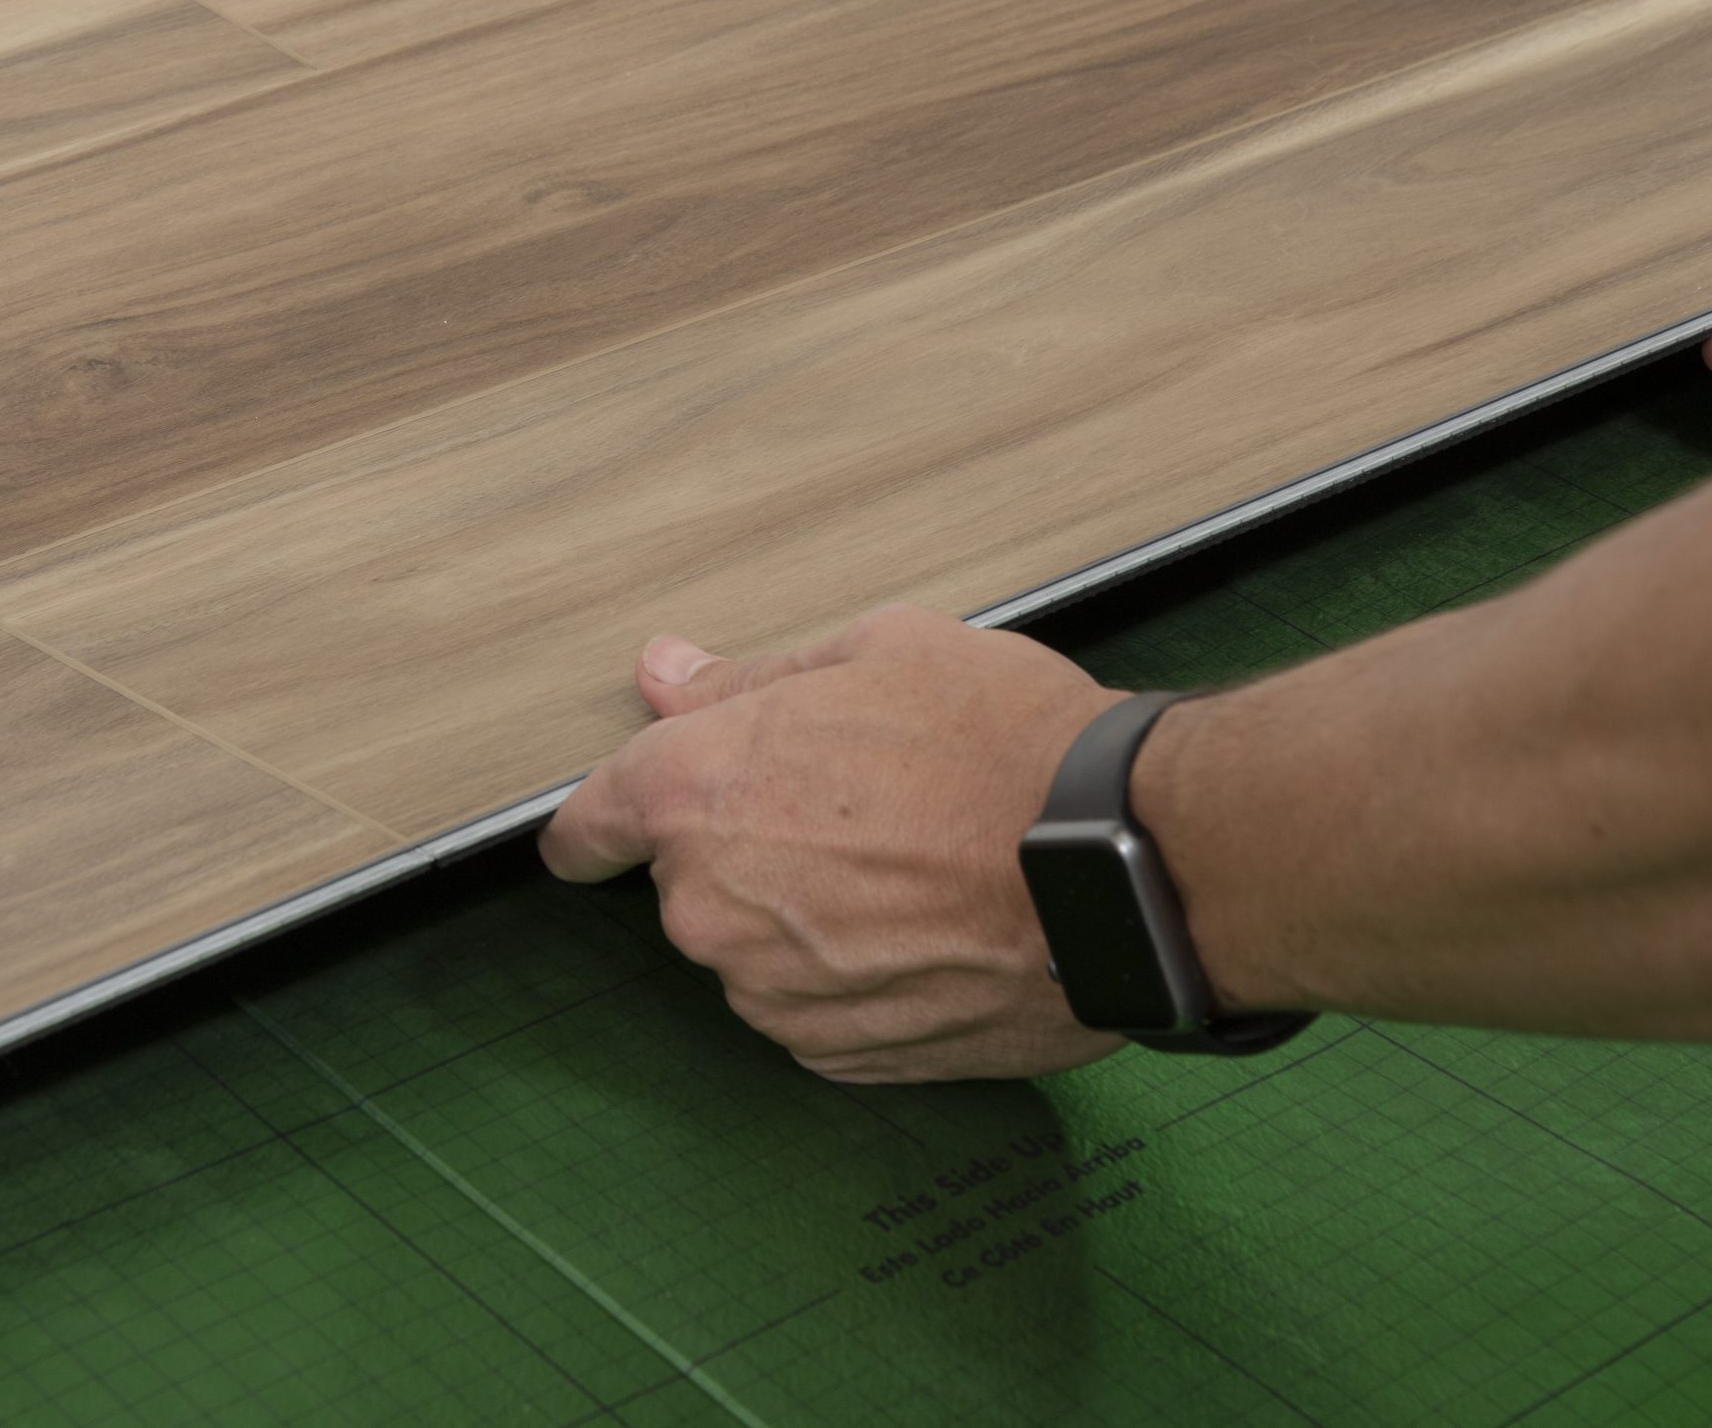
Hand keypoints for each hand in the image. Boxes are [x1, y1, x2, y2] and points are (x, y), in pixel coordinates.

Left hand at [538, 604, 1126, 1081]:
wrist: (1123, 867)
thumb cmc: (1007, 746)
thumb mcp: (877, 655)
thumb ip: (748, 679)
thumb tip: (666, 674)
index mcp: (694, 793)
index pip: (589, 826)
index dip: (596, 828)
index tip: (600, 836)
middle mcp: (708, 907)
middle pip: (691, 881)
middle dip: (748, 849)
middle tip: (857, 808)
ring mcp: (771, 993)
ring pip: (756, 949)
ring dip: (806, 918)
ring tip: (914, 868)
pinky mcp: (837, 1056)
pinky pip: (815, 1009)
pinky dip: (855, 978)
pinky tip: (930, 930)